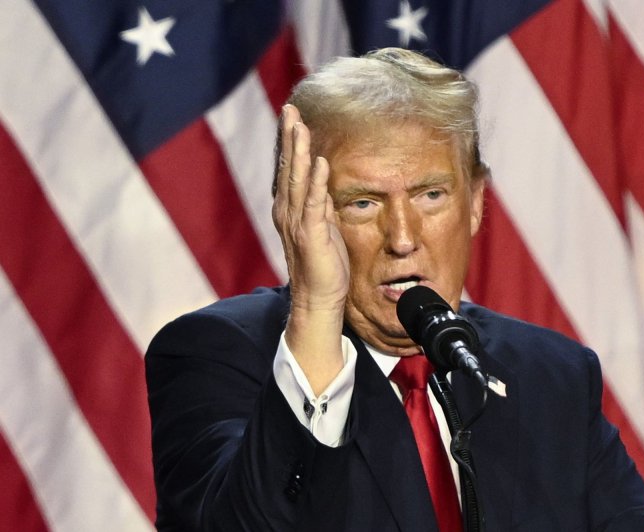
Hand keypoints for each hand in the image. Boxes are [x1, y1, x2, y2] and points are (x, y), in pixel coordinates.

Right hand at [272, 105, 349, 393]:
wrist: (319, 299)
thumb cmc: (324, 265)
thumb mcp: (323, 227)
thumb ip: (321, 203)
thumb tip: (324, 179)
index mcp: (291, 209)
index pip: (291, 170)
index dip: (290, 143)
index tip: (292, 117)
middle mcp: (288, 213)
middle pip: (289, 168)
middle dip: (289, 138)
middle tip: (289, 109)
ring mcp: (298, 224)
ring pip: (298, 181)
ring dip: (299, 152)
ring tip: (300, 126)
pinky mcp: (312, 236)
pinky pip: (314, 205)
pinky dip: (316, 183)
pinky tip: (320, 162)